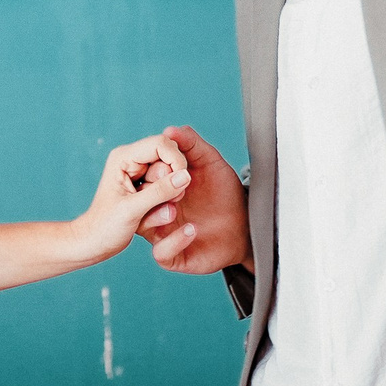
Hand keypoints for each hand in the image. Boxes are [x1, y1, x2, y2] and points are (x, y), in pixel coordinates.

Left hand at [75, 134, 192, 262]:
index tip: (183, 183)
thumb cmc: (105, 227)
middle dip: (171, 182)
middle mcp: (132, 160)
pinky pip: (167, 188)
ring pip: (170, 175)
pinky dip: (165, 202)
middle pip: (169, 158)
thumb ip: (160, 192)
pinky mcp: (145, 186)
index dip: (176, 160)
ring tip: (150, 214)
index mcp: (124, 157)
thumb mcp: (133, 209)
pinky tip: (150, 216)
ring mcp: (139, 173)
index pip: (161, 144)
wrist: (94, 243)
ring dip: (168, 196)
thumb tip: (185, 176)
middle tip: (160, 205)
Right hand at [133, 125, 251, 274]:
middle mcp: (157, 210)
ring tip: (176, 208)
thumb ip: (192, 145)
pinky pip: (162, 253)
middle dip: (152, 192)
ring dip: (158, 217)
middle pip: (138, 202)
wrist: (246, 225)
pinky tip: (192, 229)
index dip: (152, 169)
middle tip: (172, 184)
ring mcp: (163, 234)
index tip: (168, 163)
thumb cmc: (224, 193)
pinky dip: (174, 240)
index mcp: (160, 187)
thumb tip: (170, 129)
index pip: (142, 177)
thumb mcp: (210, 163)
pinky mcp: (175, 256)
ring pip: (144, 228)